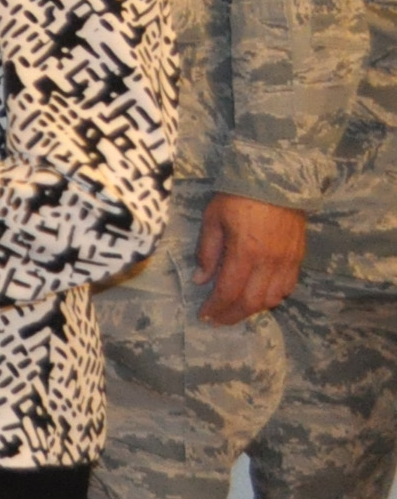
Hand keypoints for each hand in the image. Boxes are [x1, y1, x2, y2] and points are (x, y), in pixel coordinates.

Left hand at [195, 193, 305, 324]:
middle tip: (217, 320)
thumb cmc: (238, 195)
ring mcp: (287, 261)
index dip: (216, 308)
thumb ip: (207, 251)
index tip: (204, 316)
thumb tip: (200, 279)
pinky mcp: (299, 256)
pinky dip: (273, 297)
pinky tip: (260, 296)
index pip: (229, 292)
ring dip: (253, 309)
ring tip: (236, 310)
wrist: (278, 178)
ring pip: (273, 298)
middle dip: (233, 315)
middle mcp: (269, 262)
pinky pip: (288, 286)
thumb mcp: (213, 218)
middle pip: (252, 302)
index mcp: (245, 253)